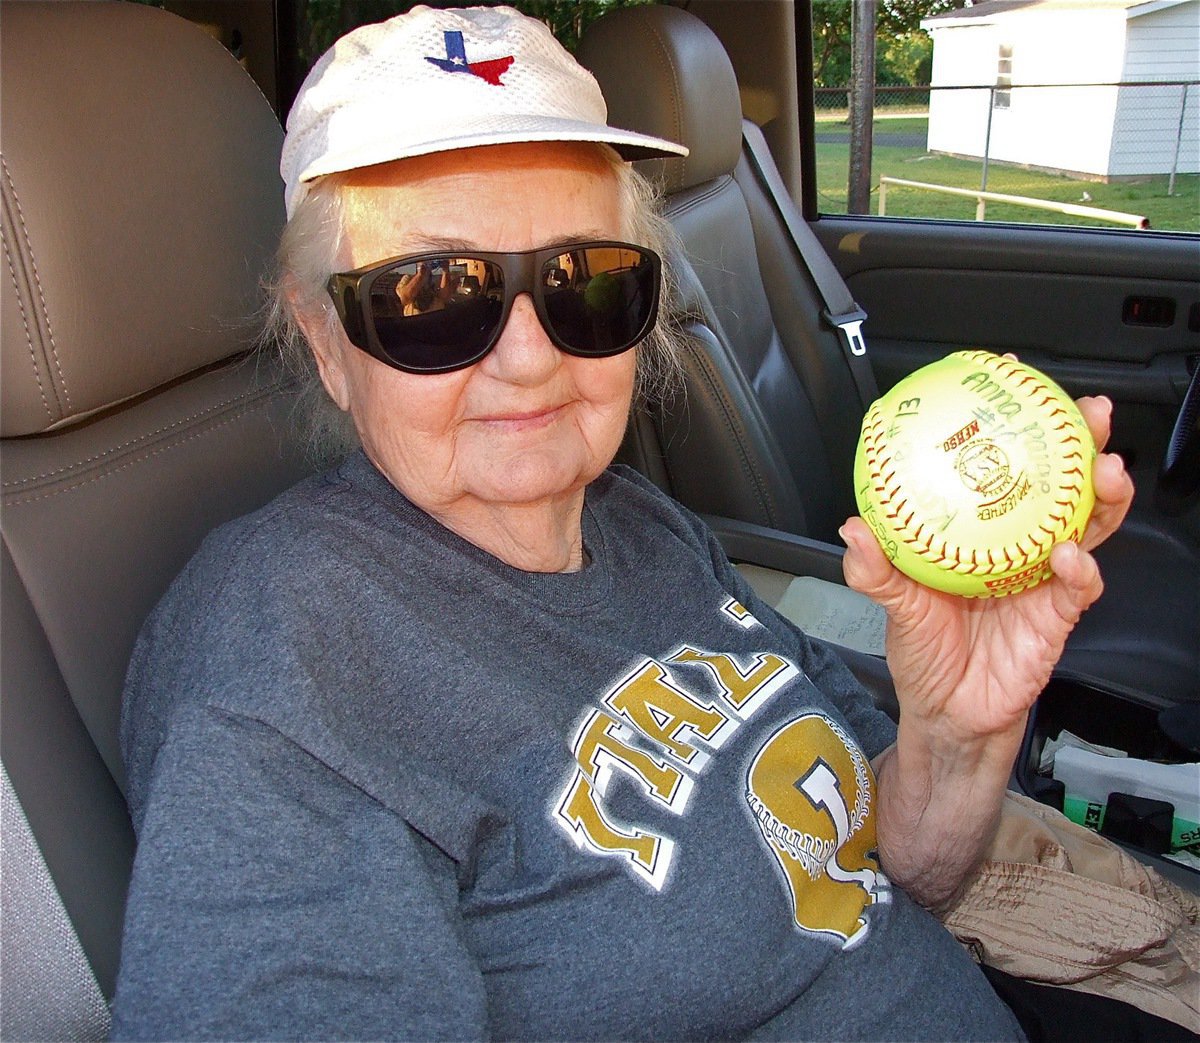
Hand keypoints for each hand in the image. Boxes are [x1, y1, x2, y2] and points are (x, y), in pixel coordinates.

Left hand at [841, 395, 1133, 745]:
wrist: (946, 713)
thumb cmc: (923, 651)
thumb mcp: (892, 603)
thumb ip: (874, 568)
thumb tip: (852, 527)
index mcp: (982, 534)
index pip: (1005, 468)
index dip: (1016, 425)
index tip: (1016, 379)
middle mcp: (1019, 548)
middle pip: (1063, 485)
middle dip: (1084, 444)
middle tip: (1088, 412)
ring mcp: (1045, 580)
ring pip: (1088, 526)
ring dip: (1101, 495)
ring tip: (1102, 468)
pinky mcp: (1059, 618)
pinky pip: (1080, 586)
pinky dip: (1079, 567)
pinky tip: (1067, 554)